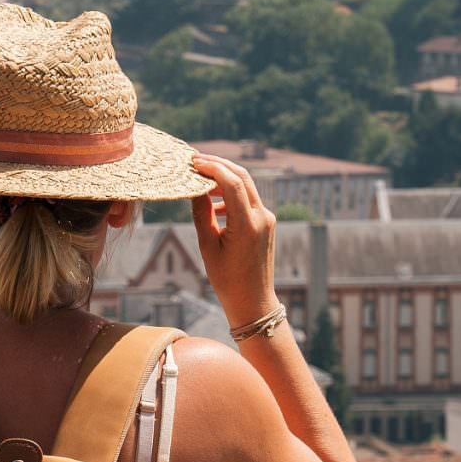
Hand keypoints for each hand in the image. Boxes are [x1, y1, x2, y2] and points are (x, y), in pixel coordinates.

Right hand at [189, 154, 280, 327]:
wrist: (253, 301)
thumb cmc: (227, 279)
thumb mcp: (208, 246)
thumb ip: (202, 214)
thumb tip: (196, 189)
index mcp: (247, 224)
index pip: (232, 182)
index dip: (212, 167)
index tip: (193, 162)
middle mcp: (262, 217)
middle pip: (242, 177)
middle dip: (219, 165)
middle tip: (196, 160)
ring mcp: (267, 219)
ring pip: (246, 186)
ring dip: (225, 178)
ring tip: (201, 179)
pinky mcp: (267, 223)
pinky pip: (248, 200)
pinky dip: (232, 194)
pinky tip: (215, 203)